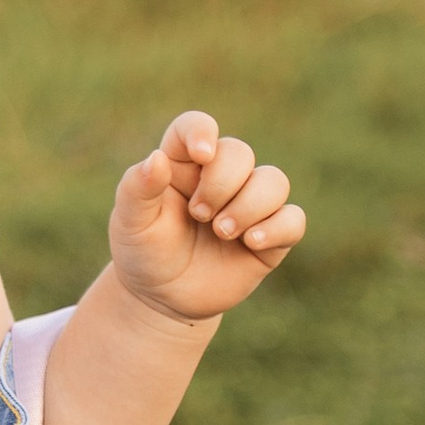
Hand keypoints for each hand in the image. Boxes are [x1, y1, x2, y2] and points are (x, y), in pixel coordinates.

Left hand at [109, 111, 303, 324]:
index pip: (196, 126)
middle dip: (222, 183)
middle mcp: (220, 177)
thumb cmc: (144, 252)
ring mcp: (249, 205)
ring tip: (223, 233)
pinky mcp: (271, 237)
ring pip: (274, 181)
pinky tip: (253, 242)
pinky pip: (294, 219)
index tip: (202, 155)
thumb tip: (157, 159)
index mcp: (182, 164)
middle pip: (240, 152)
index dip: (202, 132)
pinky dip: (278, 227)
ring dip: (250, 205)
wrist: (163, 298)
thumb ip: (137, 188)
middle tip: (199, 215)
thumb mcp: (130, 223)